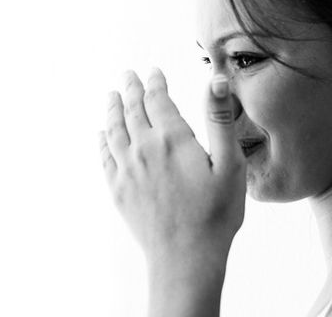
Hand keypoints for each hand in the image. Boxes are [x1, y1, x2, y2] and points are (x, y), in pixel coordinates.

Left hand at [98, 68, 245, 265]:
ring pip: (114, 130)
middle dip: (130, 89)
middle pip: (132, 110)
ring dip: (112, 110)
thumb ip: (219, 119)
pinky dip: (102, 141)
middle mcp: (144, 149)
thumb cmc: (216, 212)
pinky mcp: (118, 190)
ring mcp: (127, 170)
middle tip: (127, 75)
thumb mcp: (230, 163)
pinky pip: (104, 157)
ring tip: (112, 96)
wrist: (186, 258)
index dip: (155, 83)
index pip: (157, 100)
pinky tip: (101, 135)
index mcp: (172, 139)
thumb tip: (216, 80)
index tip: (153, 71)